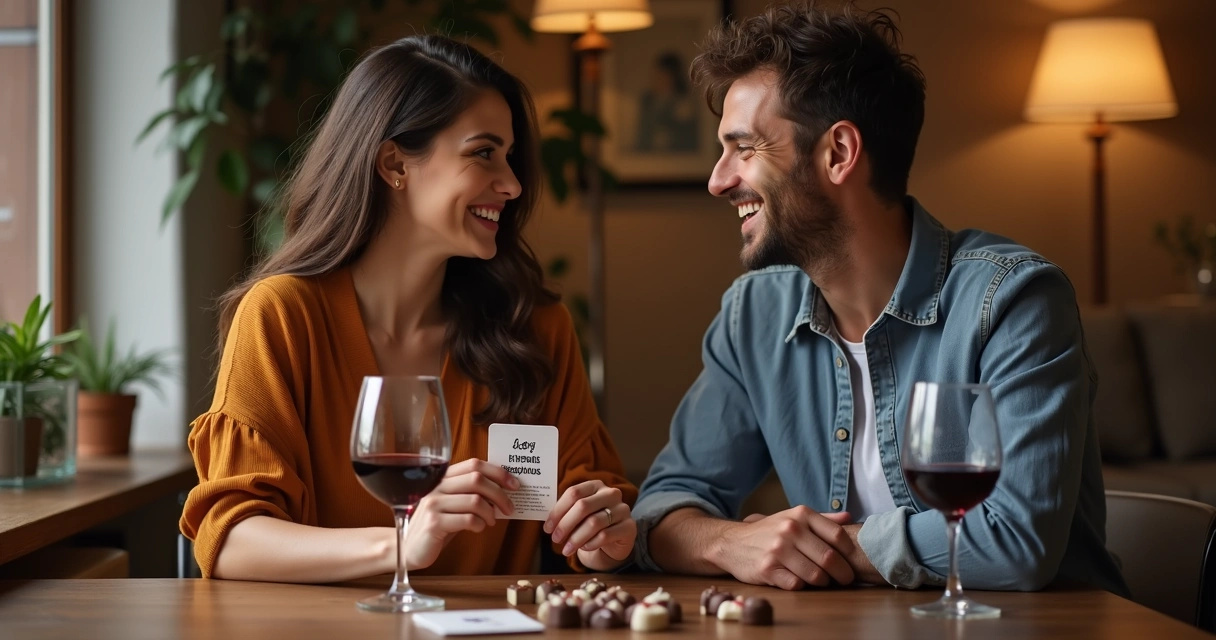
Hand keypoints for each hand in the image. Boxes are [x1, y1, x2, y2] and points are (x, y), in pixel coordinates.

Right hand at [406, 459, 518, 569]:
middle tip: (509, 508)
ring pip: (475, 500)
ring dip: (490, 513)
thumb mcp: (454, 504)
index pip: (474, 464)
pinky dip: (480, 525)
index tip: (514, 484)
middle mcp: (437, 487)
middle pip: (477, 479)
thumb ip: (472, 493)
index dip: (498, 472)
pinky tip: (478, 528)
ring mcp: (434, 504)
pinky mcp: (434, 523)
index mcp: (444, 478)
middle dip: (500, 494)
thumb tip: (504, 489)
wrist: (412, 548)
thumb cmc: (439, 524)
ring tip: (490, 521)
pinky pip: (467, 519)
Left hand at [544, 480, 634, 571]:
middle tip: (555, 539)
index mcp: (595, 485)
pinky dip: (590, 543)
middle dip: (565, 525)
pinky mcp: (629, 527)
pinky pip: (605, 535)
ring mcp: (623, 509)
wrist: (614, 541)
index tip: (547, 528)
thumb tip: (548, 523)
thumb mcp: (579, 516)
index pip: (574, 493)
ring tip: (566, 549)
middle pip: (583, 506)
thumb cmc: (591, 525)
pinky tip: (584, 548)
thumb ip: (565, 513)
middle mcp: (611, 493)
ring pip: (594, 522)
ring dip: (576, 538)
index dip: (558, 511)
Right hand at [711, 505, 855, 589]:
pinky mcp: (767, 569)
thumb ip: (822, 518)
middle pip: (829, 558)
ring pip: (816, 575)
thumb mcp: (793, 517)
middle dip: (842, 574)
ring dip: (823, 583)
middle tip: (845, 579)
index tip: (852, 561)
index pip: (838, 535)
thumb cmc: (769, 531)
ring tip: (822, 581)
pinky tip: (799, 581)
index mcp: (801, 514)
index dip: (849, 553)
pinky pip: (797, 584)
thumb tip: (849, 517)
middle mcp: (790, 529)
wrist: (732, 542)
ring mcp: (778, 549)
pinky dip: (802, 586)